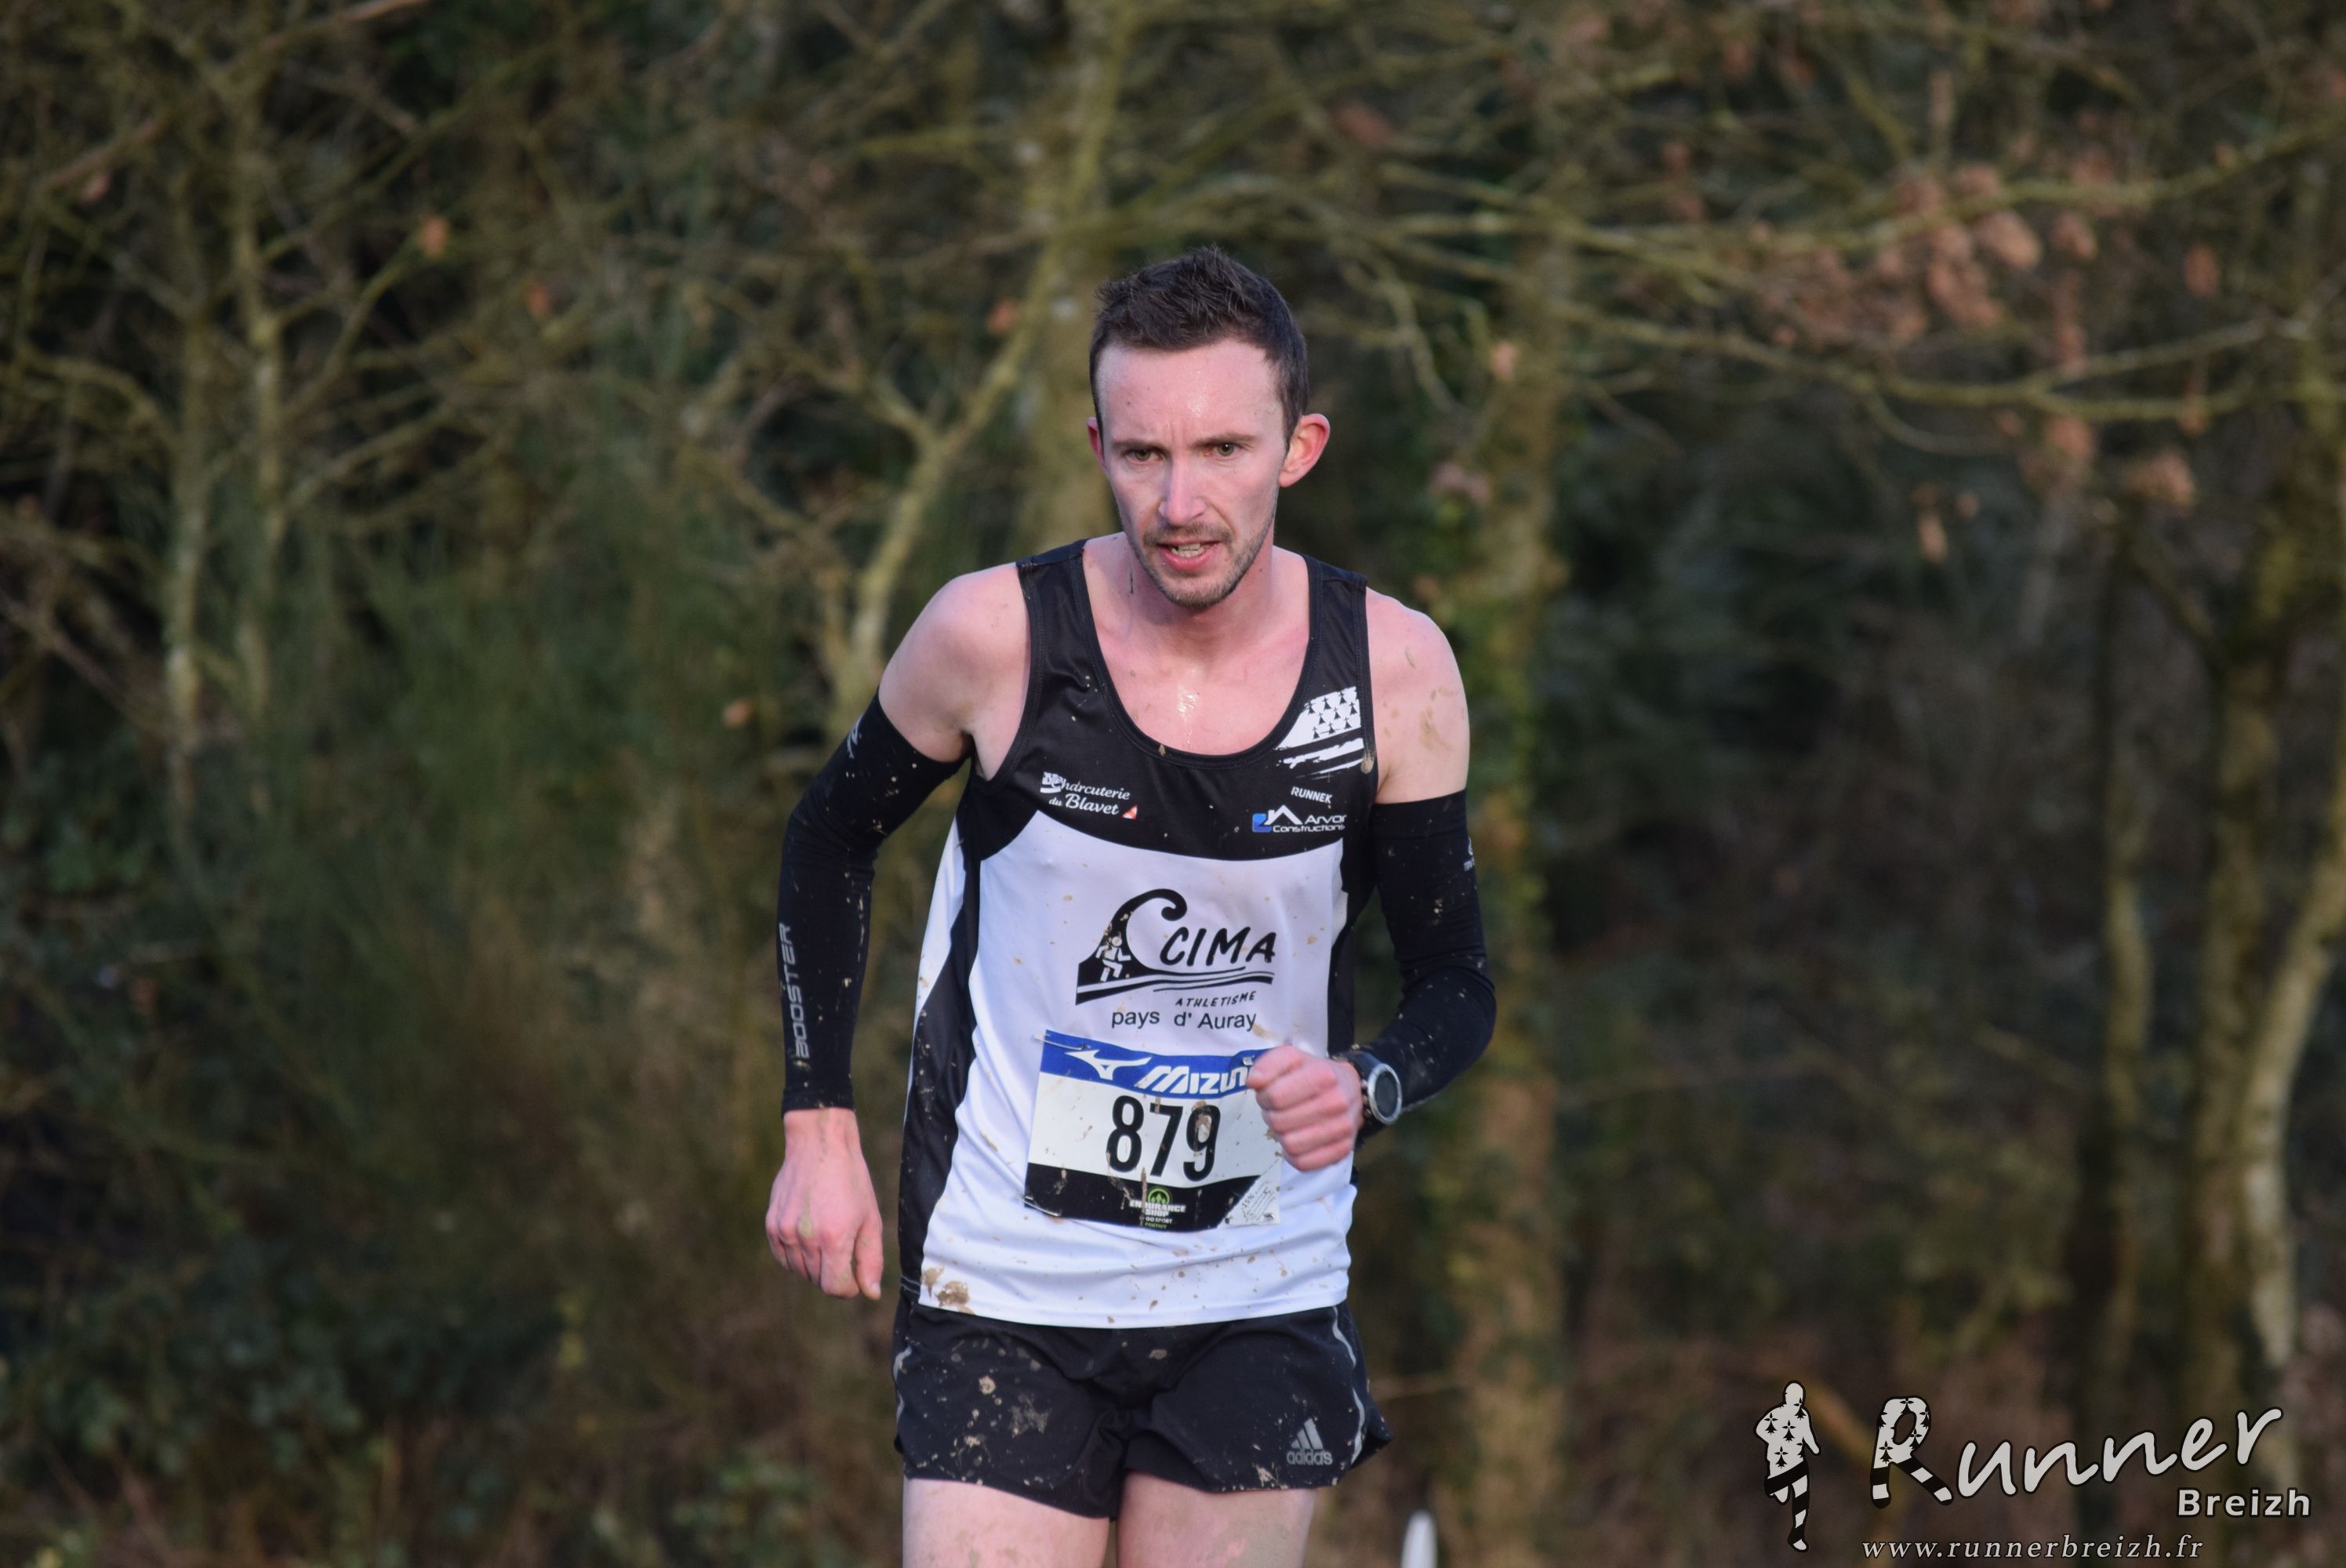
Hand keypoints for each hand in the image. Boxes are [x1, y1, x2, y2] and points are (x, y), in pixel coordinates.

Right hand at [766, 1108, 885, 1299]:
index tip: (855, 1277)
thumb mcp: (870, 1218)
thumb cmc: (851, 1180)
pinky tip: (809, 1236)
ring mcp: (784, 1231)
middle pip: (818, 1280)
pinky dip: (796, 1257)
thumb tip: (870, 1293)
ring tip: (827, 1237)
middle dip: (834, 1274)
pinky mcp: (772, 1225)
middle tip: (844, 1247)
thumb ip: (870, 1259)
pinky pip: (783, 1258)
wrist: (819, 1144)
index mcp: (833, 1237)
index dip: (848, 1288)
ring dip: (815, 1265)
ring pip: (799, 1271)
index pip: (834, 1287)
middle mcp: (805, 1237)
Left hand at [1246, 1045, 1363, 1171]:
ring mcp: (1342, 1128)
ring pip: (1291, 1146)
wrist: (1351, 1088)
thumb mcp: (1291, 1058)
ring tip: (1289, 1124)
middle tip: (1279, 1110)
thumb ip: (1268, 1064)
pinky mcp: (1343, 1149)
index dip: (1264, 1097)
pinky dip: (1294, 1155)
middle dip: (1272, 1115)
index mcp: (1323, 1076)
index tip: (1270, 1094)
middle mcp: (1336, 1102)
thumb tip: (1253, 1081)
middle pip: (1280, 1122)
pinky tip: (1298, 1139)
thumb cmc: (1315, 1072)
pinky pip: (1304, 1163)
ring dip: (1283, 1136)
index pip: (1275, 1097)